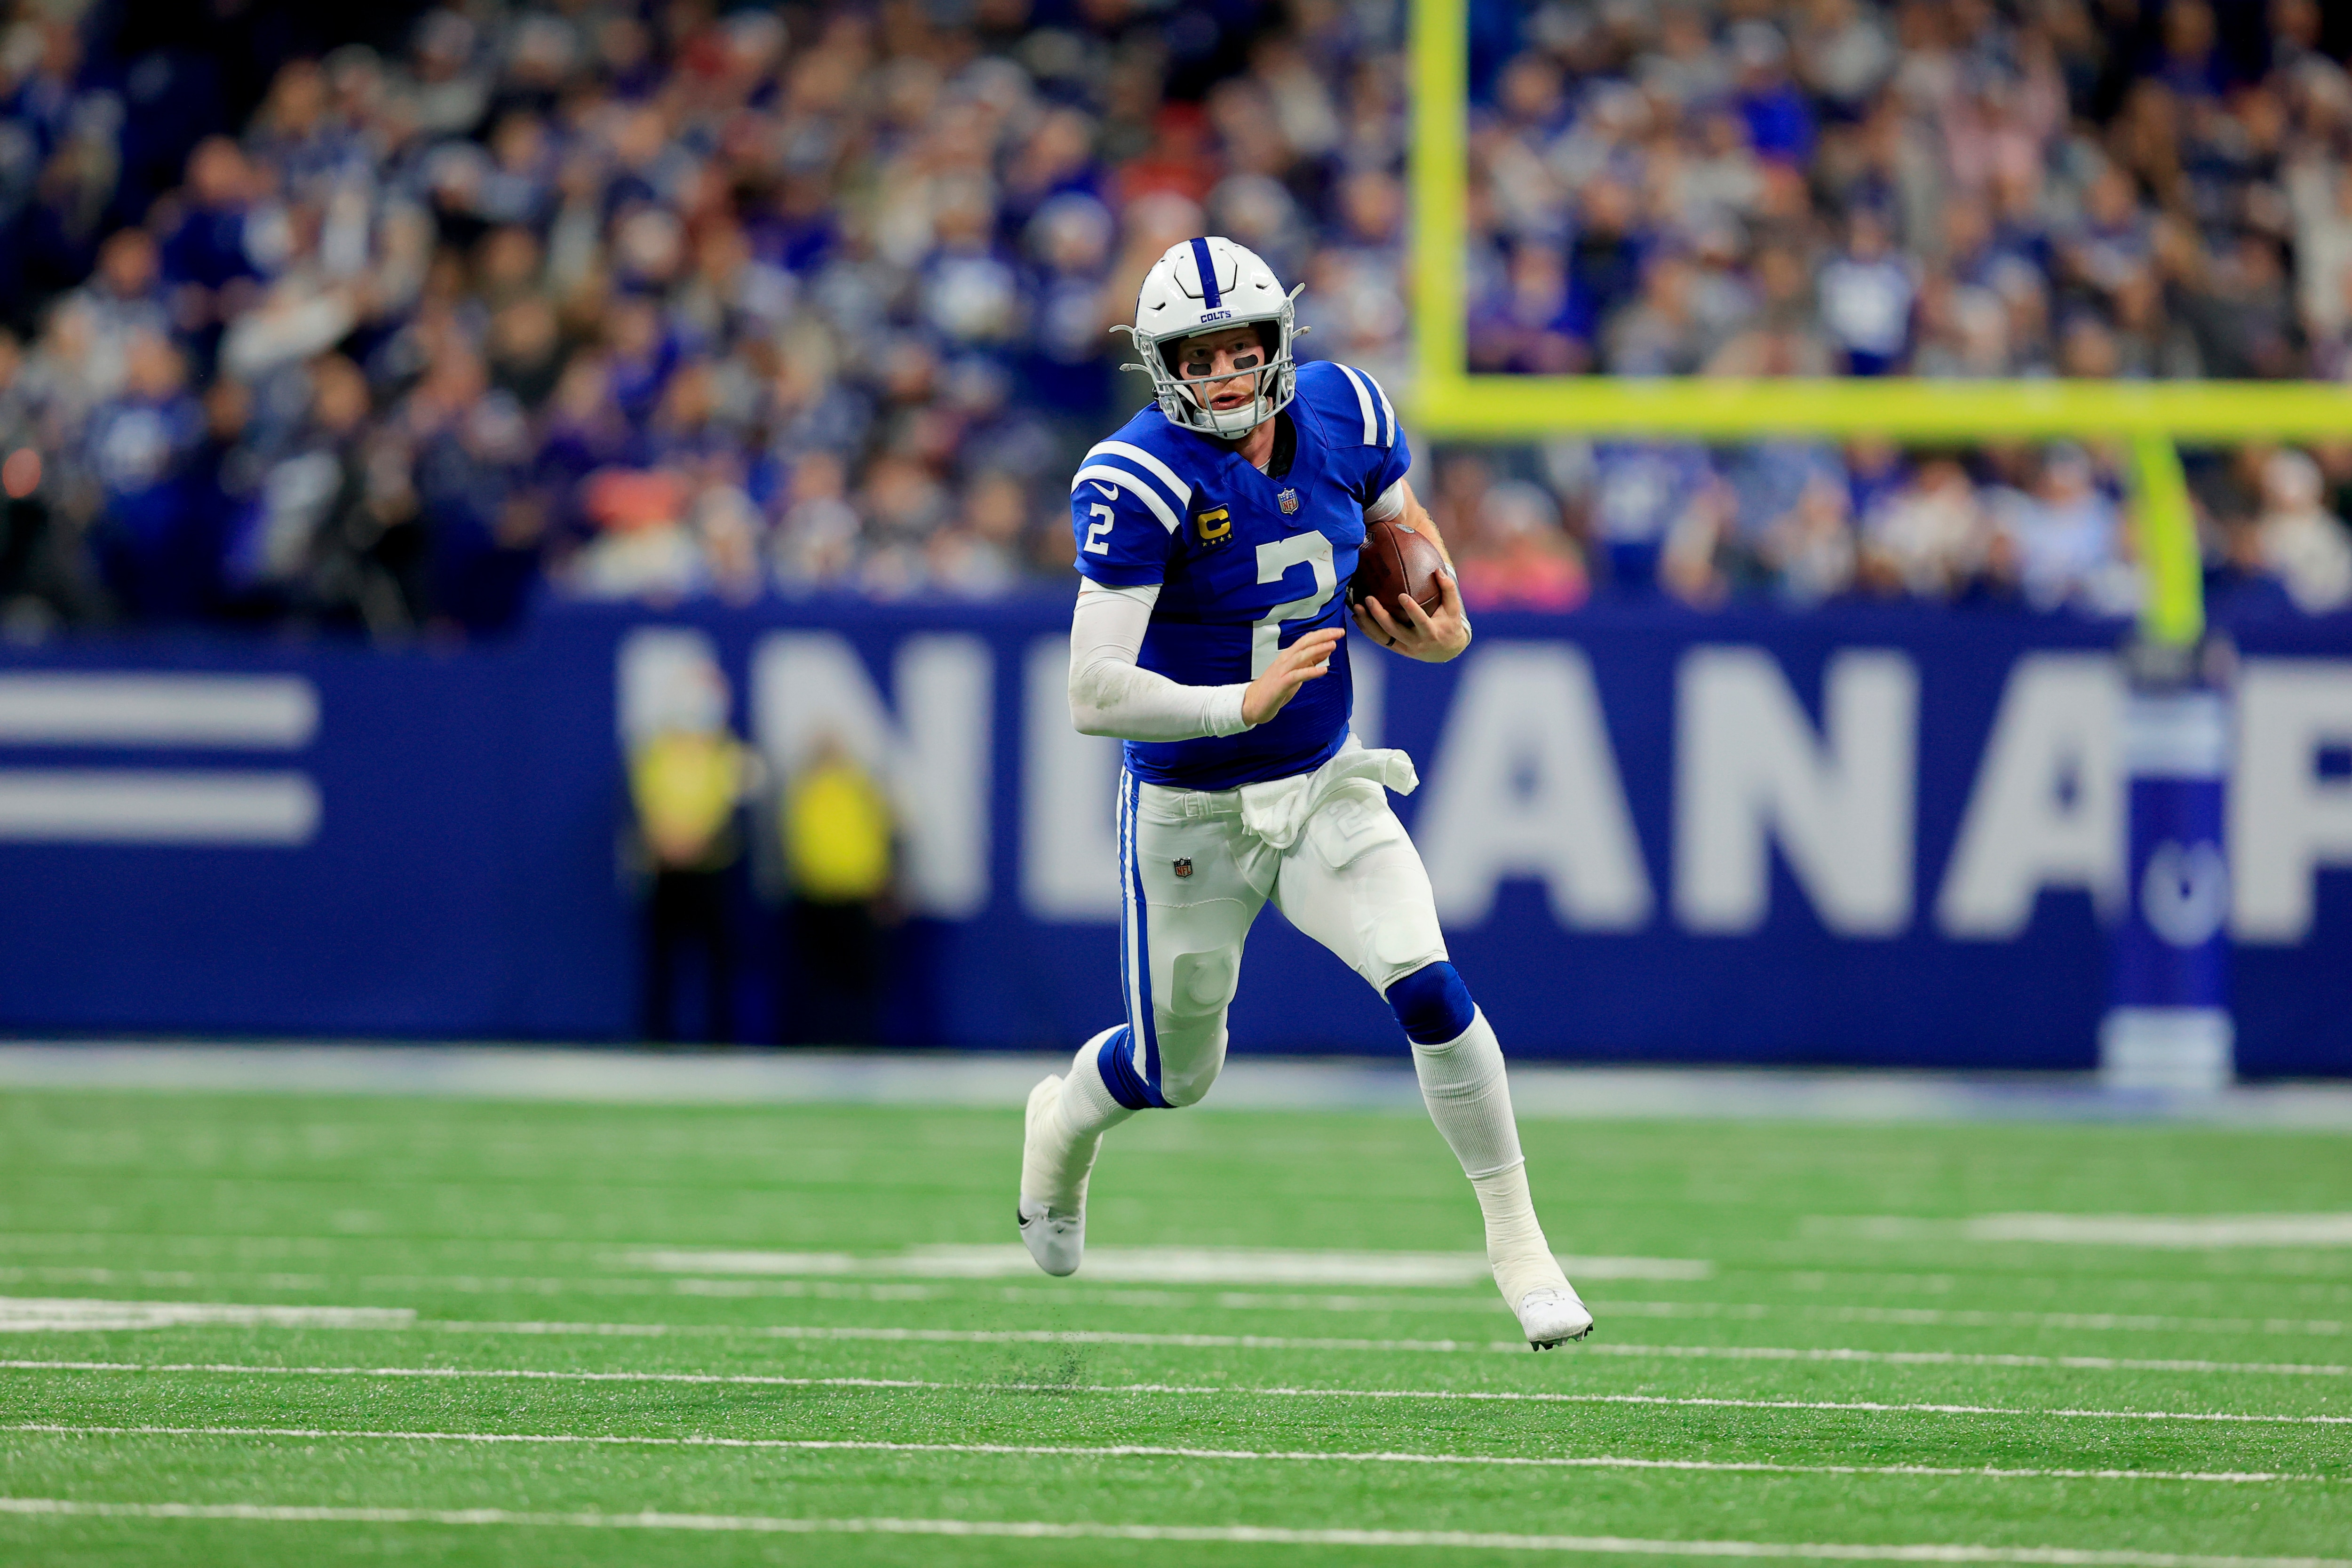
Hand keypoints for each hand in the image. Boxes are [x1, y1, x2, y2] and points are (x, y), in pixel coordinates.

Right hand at [1241, 626, 1343, 725]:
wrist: (1251, 704)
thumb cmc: (1274, 689)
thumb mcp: (1295, 673)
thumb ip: (1309, 662)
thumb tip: (1326, 650)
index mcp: (1288, 656)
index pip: (1306, 640)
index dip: (1322, 634)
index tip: (1337, 632)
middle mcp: (1285, 660)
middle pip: (1305, 643)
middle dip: (1323, 637)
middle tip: (1339, 632)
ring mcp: (1282, 671)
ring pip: (1301, 656)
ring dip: (1318, 650)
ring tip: (1332, 645)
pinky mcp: (1281, 684)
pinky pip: (1297, 675)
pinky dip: (1310, 671)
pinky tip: (1322, 670)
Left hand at [1352, 570, 1471, 662]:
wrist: (1445, 651)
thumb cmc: (1449, 623)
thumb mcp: (1454, 608)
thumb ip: (1448, 589)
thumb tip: (1438, 571)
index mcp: (1431, 632)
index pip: (1421, 621)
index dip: (1411, 610)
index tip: (1401, 595)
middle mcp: (1417, 642)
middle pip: (1395, 630)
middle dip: (1380, 615)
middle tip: (1368, 598)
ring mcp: (1405, 648)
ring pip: (1383, 637)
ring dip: (1368, 623)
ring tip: (1356, 608)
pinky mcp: (1397, 649)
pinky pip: (1380, 641)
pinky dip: (1367, 630)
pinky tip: (1357, 618)